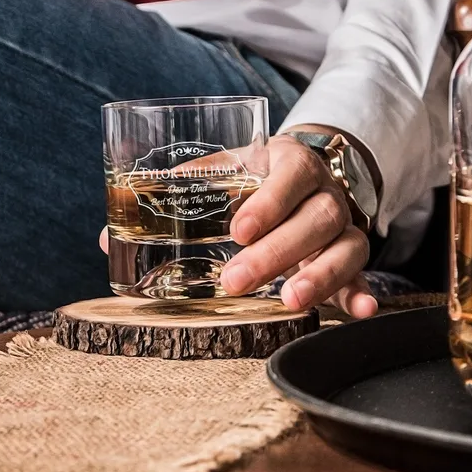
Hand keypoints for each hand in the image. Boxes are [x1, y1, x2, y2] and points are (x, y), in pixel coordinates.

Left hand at [97, 133, 378, 318]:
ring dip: (322, 275)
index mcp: (290, 162)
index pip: (289, 176)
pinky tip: (359, 309)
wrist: (306, 170)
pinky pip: (363, 270)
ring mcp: (343, 222)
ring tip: (291, 302)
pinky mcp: (352, 251)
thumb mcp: (224, 170)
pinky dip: (362, 290)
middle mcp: (325, 191)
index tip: (238, 230)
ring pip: (346, 245)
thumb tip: (108, 239)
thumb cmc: (256, 174)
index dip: (269, 202)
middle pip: (316, 217)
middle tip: (236, 280)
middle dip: (278, 251)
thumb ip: (178, 196)